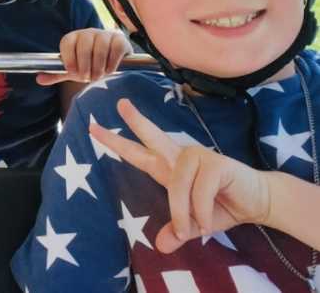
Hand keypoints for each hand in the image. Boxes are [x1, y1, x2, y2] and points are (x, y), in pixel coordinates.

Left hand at [37, 28, 130, 85]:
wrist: (110, 61)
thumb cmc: (88, 64)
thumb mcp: (72, 70)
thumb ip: (57, 74)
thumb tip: (39, 80)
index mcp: (74, 38)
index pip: (67, 42)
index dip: (68, 58)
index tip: (71, 72)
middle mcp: (88, 33)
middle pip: (84, 44)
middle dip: (85, 65)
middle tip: (87, 78)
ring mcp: (104, 34)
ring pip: (100, 46)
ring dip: (99, 65)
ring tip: (98, 76)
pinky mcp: (119, 39)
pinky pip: (116, 48)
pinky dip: (112, 62)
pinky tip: (109, 70)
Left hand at [89, 98, 270, 252]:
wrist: (258, 202)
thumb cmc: (222, 207)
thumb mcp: (194, 224)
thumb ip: (176, 231)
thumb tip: (160, 247)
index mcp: (169, 167)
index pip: (138, 152)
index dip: (116, 142)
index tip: (93, 128)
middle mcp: (180, 157)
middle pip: (153, 136)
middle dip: (136, 121)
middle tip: (119, 104)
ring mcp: (198, 157)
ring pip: (176, 184)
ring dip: (182, 212)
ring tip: (192, 230)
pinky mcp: (216, 164)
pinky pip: (199, 192)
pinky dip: (202, 212)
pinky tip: (209, 222)